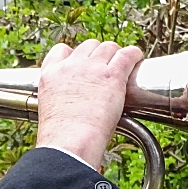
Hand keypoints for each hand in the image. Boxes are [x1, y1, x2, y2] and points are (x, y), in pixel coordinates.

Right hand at [35, 39, 143, 168]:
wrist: (69, 142)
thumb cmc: (61, 137)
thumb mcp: (50, 111)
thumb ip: (60, 100)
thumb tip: (71, 108)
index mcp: (50, 75)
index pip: (61, 50)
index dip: (74, 54)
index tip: (82, 63)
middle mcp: (70, 67)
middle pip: (88, 46)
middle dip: (98, 54)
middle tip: (106, 67)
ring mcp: (91, 69)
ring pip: (108, 47)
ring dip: (116, 53)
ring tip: (124, 63)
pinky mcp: (112, 75)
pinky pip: (127, 54)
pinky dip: (134, 55)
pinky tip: (137, 59)